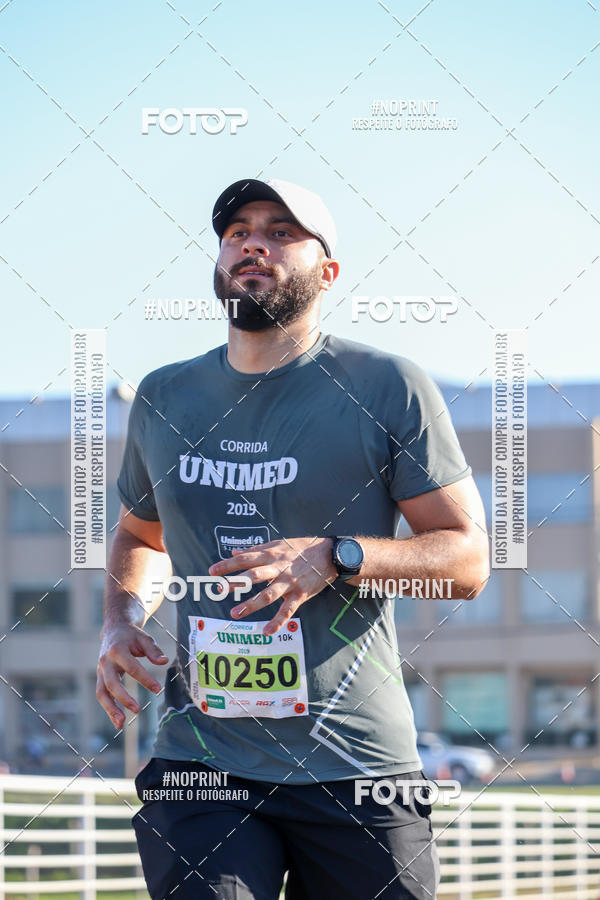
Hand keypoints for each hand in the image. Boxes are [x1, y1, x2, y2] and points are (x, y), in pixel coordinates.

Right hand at [96, 622, 167, 729]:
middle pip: (111, 683)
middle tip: (137, 709)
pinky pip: (102, 696)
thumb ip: (153, 650)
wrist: (114, 630)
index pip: (132, 667)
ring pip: (102, 693)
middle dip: (123, 698)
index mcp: (117, 650)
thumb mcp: (144, 638)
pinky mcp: (100, 679)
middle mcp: (105, 662)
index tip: (158, 689)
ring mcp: (100, 671)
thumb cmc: (131, 636)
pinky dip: (108, 710)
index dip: (145, 679)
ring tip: (121, 724)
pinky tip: (118, 723)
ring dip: (110, 709)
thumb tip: (163, 661)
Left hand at [208, 537, 336, 634]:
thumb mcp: (278, 543)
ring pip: (268, 594)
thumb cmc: (301, 548)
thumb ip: (255, 549)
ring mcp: (289, 582)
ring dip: (251, 604)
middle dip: (236, 583)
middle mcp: (278, 568)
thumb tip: (234, 552)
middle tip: (219, 591)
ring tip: (234, 613)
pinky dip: (277, 622)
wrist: (329, 555)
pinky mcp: (300, 594)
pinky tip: (267, 631)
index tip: (212, 571)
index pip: (245, 559)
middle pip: (254, 575)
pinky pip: (287, 610)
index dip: (228, 564)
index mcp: (271, 554)